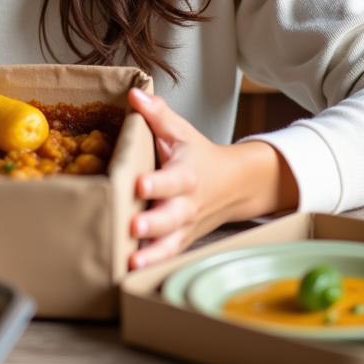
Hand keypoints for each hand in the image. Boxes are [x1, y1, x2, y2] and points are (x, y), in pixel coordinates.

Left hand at [126, 88, 297, 269]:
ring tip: (132, 259)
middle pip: (172, 216)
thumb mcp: (180, 130)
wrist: (233, 184)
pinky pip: (168, 254)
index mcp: (187, 173)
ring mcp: (185, 226)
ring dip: (152, 251)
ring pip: (170, 242)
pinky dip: (154, 263)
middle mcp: (187, 203)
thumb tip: (134, 93)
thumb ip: (157, 113)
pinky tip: (131, 270)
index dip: (157, 182)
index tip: (139, 184)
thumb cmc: (197, 154)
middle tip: (134, 226)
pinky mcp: (181, 240)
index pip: (173, 178)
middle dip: (154, 222)